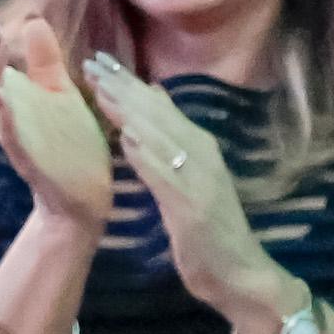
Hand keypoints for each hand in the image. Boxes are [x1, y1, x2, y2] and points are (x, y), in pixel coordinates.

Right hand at [0, 0, 111, 240]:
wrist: (84, 196)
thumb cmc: (69, 145)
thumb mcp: (59, 93)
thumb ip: (44, 61)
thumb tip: (31, 20)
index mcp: (5, 99)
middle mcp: (2, 117)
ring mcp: (13, 139)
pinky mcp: (30, 161)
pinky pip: (8, 137)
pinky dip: (3, 114)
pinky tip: (3, 91)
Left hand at [81, 51, 295, 333]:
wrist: (240, 273)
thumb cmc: (210, 231)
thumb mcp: (191, 178)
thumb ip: (174, 140)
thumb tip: (155, 96)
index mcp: (198, 147)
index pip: (158, 107)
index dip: (128, 83)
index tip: (99, 60)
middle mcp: (202, 154)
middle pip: (157, 113)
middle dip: (124, 86)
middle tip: (93, 60)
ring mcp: (199, 178)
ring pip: (159, 136)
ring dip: (130, 110)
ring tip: (102, 87)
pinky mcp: (193, 206)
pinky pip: (165, 175)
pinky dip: (146, 155)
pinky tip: (126, 138)